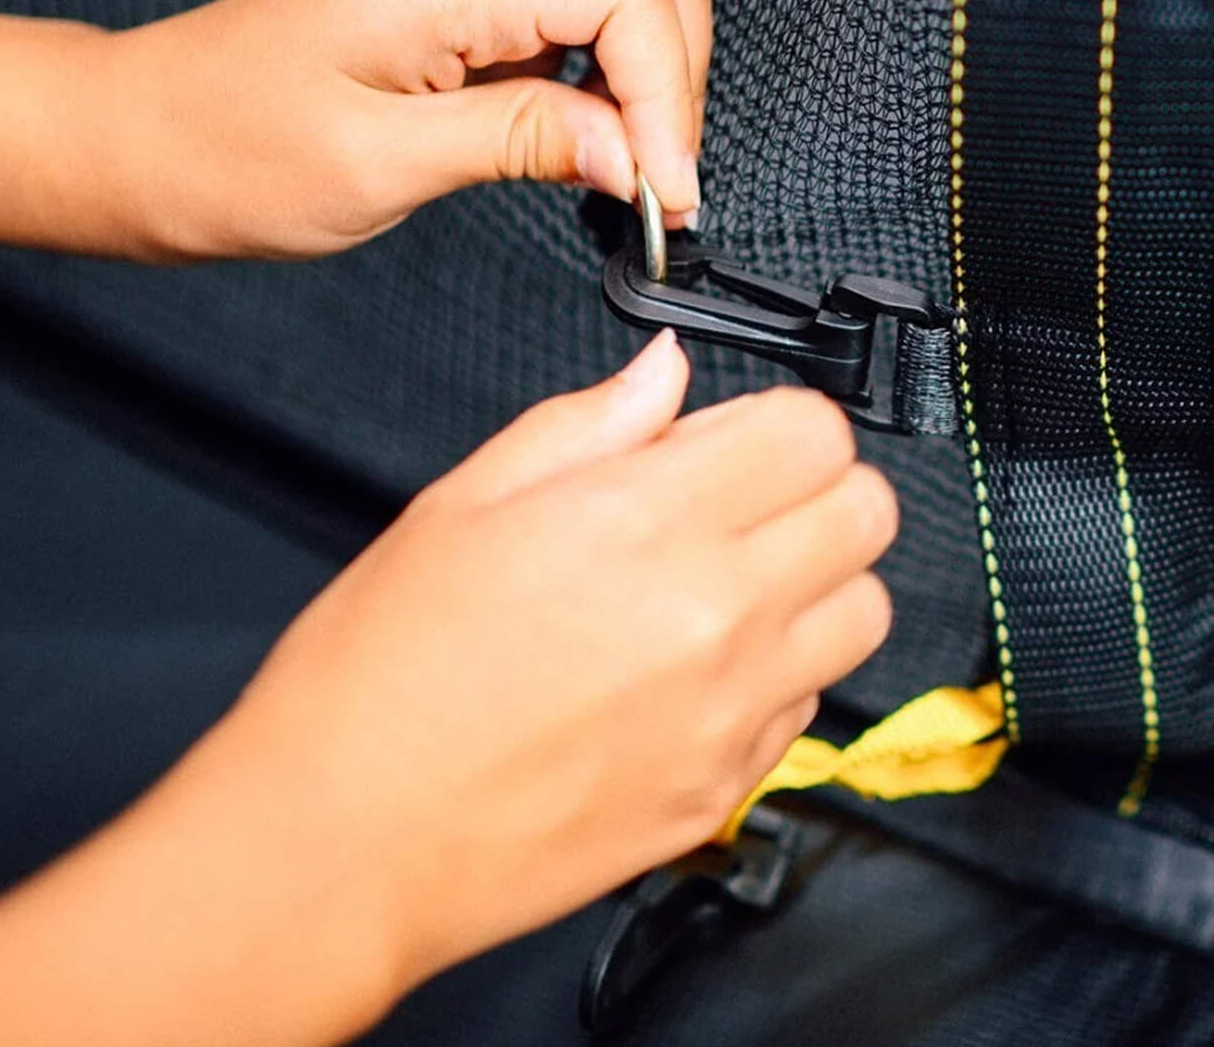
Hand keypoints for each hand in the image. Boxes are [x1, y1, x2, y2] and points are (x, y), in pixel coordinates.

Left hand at [108, 0, 711, 258]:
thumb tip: (636, 153)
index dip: (670, 89)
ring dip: (654, 65)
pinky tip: (585, 129)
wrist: (146, 132)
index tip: (661, 189)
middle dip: (679, 68)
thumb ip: (522, 141)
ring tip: (625, 161)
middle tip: (654, 176)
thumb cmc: (231, 153)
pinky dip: (613, 61)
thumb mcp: (380, 167)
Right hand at [221, 330, 897, 1027]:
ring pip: (866, 611)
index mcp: (650, 521)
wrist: (344, 842)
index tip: (735, 436)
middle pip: (868, 513)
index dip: (780, 418)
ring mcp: (732, 712)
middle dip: (819, 485)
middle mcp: (716, 614)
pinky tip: (698, 667)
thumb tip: (663, 371)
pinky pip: (812, 705)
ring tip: (734, 581)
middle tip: (744, 497)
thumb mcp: (464, 501)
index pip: (815, 431)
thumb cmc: (380, 673)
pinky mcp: (725, 789)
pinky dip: (782, 672)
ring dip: (820, 579)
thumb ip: (588, 422)